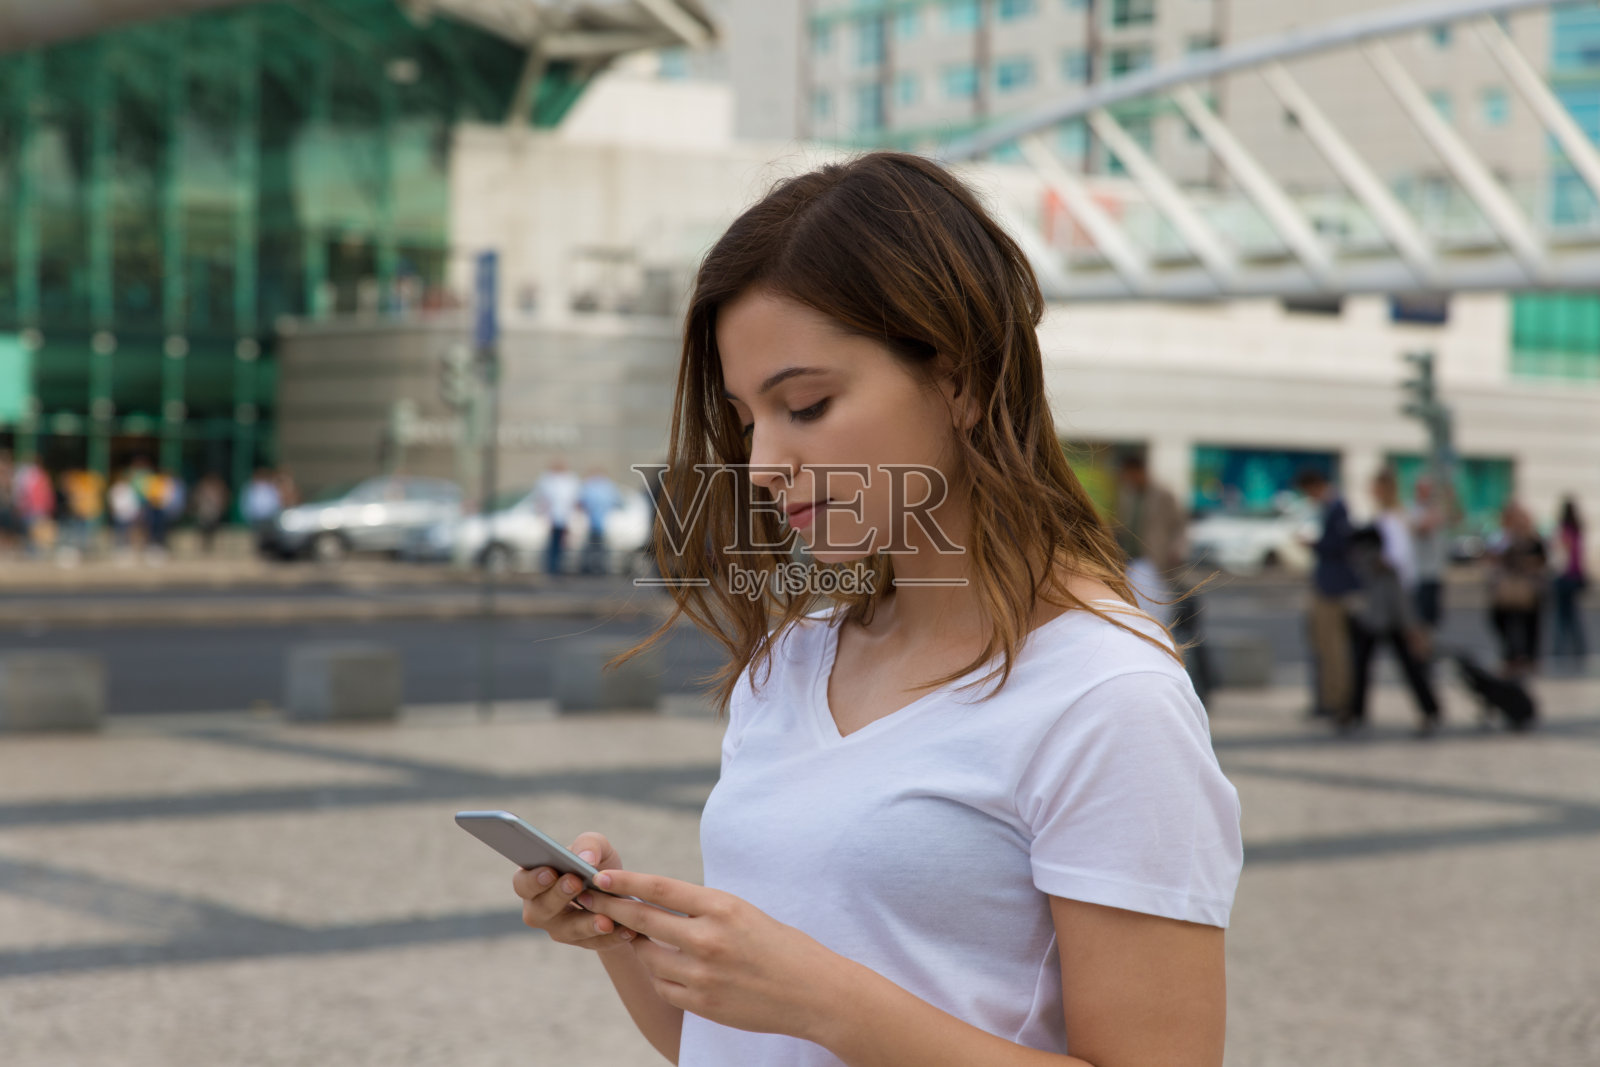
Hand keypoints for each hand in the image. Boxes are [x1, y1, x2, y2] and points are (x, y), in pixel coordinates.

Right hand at [511, 832, 634, 953]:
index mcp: (535, 881)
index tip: (550, 872)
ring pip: (567, 931)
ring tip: (605, 919)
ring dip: (586, 925)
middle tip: (576, 883)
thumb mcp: (597, 847)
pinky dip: (611, 938)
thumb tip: (586, 858)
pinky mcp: (582, 943)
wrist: (619, 891)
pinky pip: (594, 943)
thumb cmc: (597, 864)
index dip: (533, 879)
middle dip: (559, 896)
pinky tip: (627, 931)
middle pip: (541, 909)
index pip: (523, 883)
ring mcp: (559, 929)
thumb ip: (588, 845)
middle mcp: (540, 908)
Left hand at [577, 870, 847, 1040]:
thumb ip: (703, 909)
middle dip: (614, 910)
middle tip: (592, 902)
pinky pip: (663, 985)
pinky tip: (666, 967)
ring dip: (639, 946)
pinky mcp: (702, 1002)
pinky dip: (660, 974)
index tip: (601, 877)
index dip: (626, 882)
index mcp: (722, 906)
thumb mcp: (744, 913)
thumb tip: (658, 903)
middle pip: (644, 921)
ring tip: (638, 937)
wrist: (813, 992)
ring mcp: (703, 974)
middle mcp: (709, 938)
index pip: (660, 888)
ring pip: (648, 956)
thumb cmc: (781, 946)